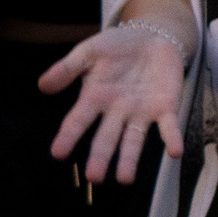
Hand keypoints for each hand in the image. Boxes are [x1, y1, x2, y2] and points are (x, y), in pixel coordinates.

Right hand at [42, 16, 189, 184]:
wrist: (153, 36)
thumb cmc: (117, 47)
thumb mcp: (89, 52)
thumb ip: (67, 68)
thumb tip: (42, 86)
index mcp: (95, 98)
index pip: (78, 121)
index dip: (68, 136)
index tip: (58, 153)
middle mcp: (116, 111)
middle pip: (106, 138)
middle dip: (100, 157)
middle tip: (95, 177)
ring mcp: (141, 111)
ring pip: (134, 140)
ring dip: (130, 159)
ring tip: (125, 179)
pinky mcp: (165, 107)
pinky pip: (169, 126)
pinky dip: (172, 138)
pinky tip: (175, 152)